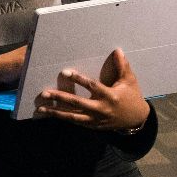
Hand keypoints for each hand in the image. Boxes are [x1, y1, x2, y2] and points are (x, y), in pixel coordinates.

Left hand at [35, 49, 151, 131]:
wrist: (135, 119)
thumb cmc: (132, 96)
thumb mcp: (129, 80)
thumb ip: (122, 66)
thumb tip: (117, 50)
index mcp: (110, 96)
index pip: (92, 86)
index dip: (78, 79)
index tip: (64, 72)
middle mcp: (101, 109)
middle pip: (77, 103)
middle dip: (60, 98)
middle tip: (45, 93)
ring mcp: (95, 119)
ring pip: (72, 116)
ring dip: (56, 112)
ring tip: (40, 108)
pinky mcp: (92, 125)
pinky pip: (75, 122)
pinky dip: (62, 118)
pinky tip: (50, 114)